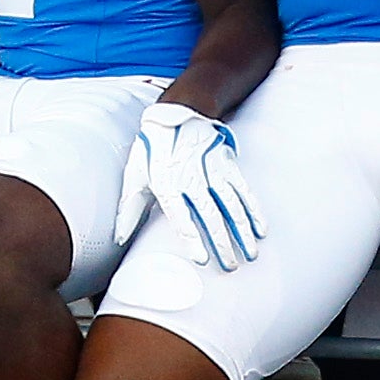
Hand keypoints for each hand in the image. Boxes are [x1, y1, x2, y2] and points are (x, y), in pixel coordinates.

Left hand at [117, 103, 261, 270]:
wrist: (175, 112)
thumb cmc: (151, 149)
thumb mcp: (134, 174)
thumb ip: (129, 208)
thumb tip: (119, 238)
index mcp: (166, 184)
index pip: (181, 216)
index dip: (192, 238)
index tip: (202, 259)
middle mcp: (191, 178)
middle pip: (210, 215)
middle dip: (223, 243)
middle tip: (230, 266)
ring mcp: (212, 170)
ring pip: (231, 204)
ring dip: (242, 231)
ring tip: (250, 254)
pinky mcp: (227, 164)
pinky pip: (243, 190)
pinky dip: (253, 210)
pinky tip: (260, 229)